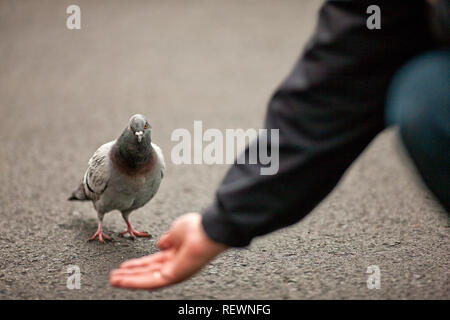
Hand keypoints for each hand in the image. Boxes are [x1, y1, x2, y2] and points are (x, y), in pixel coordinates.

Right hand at [109, 212, 228, 289]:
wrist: (208, 230)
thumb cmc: (197, 228)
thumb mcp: (176, 230)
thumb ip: (167, 239)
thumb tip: (161, 244)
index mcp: (175, 254)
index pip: (151, 261)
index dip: (137, 264)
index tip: (124, 265)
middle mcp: (174, 265)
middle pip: (147, 272)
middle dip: (129, 274)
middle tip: (114, 276)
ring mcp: (174, 272)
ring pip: (146, 279)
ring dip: (129, 280)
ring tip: (113, 279)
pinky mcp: (173, 277)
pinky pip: (150, 282)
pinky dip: (134, 281)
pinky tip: (122, 280)